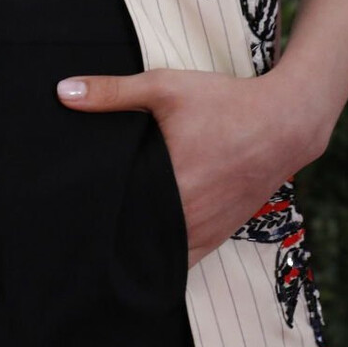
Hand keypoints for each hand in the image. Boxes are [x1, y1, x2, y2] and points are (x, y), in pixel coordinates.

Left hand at [56, 66, 319, 267]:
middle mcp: (188, 217)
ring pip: (161, 255)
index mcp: (169, 185)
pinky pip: (186, 258)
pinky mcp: (221, 234)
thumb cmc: (225, 102)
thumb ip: (113, 92)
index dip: (92, 222)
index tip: (72, 218)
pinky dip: (167, 255)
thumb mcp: (166, 87)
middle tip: (83, 228)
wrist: (284, 122)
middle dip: (112, 237)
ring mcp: (207, 231)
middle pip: (136, 240)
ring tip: (112, 239)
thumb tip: (63, 92)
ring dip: (140, 249)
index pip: (117, 218)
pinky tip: (148, 245)